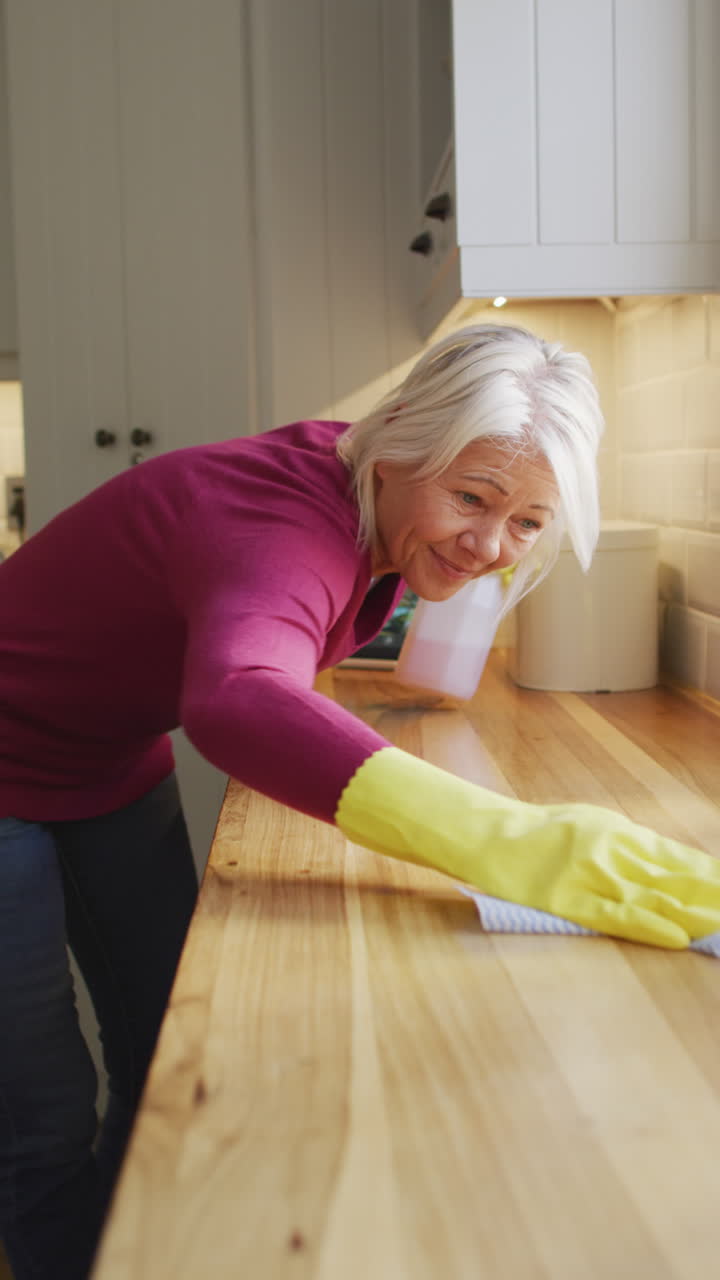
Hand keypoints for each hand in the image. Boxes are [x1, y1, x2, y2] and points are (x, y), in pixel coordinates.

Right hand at [336, 748, 719, 947]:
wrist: (483, 833)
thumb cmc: (532, 832)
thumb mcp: (584, 825)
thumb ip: (623, 844)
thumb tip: (666, 861)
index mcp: (616, 831)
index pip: (673, 856)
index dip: (706, 876)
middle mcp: (610, 848)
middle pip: (671, 877)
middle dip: (707, 894)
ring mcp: (589, 874)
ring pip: (652, 897)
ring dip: (692, 914)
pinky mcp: (568, 899)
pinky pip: (615, 916)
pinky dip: (649, 927)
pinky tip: (677, 937)